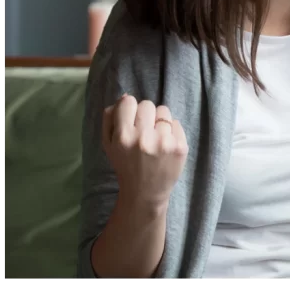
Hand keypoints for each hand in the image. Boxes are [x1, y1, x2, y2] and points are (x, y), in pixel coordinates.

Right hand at [101, 94, 188, 210]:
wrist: (144, 192)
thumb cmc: (125, 165)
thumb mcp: (108, 144)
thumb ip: (110, 118)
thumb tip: (125, 96)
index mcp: (123, 137)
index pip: (128, 102)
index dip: (129, 109)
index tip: (130, 119)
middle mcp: (144, 138)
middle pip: (147, 104)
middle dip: (145, 115)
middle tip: (144, 130)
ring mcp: (164, 142)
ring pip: (164, 111)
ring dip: (159, 121)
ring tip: (155, 137)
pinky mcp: (181, 146)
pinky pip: (176, 123)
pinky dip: (171, 130)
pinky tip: (165, 144)